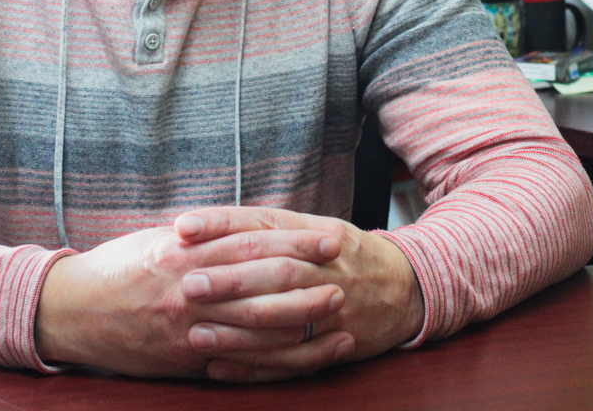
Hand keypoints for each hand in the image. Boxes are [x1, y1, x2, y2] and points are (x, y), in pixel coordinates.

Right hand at [34, 220, 346, 377]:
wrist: (71, 310)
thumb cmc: (118, 268)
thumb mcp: (160, 240)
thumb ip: (206, 236)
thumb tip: (251, 228)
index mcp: (186, 249)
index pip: (253, 241)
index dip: (296, 241)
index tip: (329, 238)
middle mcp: (189, 286)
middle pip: (263, 283)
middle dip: (309, 280)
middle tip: (345, 276)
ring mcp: (188, 325)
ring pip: (257, 323)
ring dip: (302, 318)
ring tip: (337, 312)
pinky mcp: (184, 356)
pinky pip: (238, 359)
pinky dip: (274, 357)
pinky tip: (303, 353)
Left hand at [176, 207, 425, 382]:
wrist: (408, 286)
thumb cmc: (345, 255)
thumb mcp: (317, 228)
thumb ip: (267, 228)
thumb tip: (201, 226)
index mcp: (318, 232)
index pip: (265, 223)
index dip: (223, 224)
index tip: (184, 227)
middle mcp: (327, 267)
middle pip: (275, 271)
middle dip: (230, 279)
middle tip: (188, 285)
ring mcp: (335, 307)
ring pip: (283, 320)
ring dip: (237, 330)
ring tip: (195, 335)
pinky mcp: (337, 343)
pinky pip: (292, 360)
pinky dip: (254, 367)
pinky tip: (219, 368)